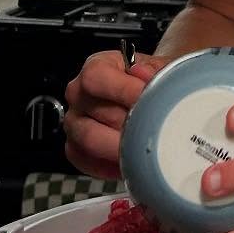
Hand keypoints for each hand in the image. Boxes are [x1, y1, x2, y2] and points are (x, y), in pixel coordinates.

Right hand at [62, 48, 160, 178]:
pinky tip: (130, 160)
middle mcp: (79, 94)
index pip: (96, 77)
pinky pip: (85, 160)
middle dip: (129, 123)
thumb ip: (154, 71)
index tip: (149, 101)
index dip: (123, 90)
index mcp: (96, 68)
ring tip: (144, 147)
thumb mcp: (158, 70)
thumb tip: (144, 75)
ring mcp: (74, 122)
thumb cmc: (149, 82)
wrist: (146, 96)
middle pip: (96, 112)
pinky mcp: (75, 148)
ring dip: (121, 145)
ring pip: (90, 139)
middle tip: (153, 131)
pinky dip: (109, 164)